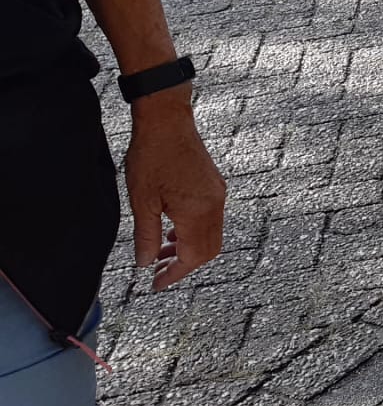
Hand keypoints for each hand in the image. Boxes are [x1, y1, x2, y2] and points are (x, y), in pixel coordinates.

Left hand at [124, 89, 225, 290]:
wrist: (167, 120)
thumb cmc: (152, 156)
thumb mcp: (142, 201)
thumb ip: (146, 236)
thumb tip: (145, 264)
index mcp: (197, 211)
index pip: (192, 257)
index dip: (174, 274)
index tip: (155, 284)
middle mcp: (214, 205)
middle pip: (209, 250)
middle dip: (184, 265)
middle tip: (158, 272)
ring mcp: (217, 194)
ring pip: (211, 235)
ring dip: (188, 249)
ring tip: (161, 252)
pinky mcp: (215, 185)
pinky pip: (211, 219)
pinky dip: (193, 232)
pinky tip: (172, 229)